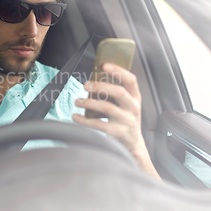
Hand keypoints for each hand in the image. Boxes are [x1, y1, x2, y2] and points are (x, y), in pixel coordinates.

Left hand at [72, 63, 159, 178]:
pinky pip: (97, 124)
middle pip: (118, 92)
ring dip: (88, 102)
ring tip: (77, 101)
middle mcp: (133, 108)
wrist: (133, 145)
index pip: (131, 80)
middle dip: (100, 86)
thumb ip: (116, 94)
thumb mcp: (127, 106)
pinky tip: (75, 116)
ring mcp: (126, 121)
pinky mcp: (117, 132)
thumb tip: (93, 81)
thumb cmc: (125, 120)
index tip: (104, 65)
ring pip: (106, 107)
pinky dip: (83, 120)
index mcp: (135, 98)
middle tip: (85, 84)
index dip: (118, 71)